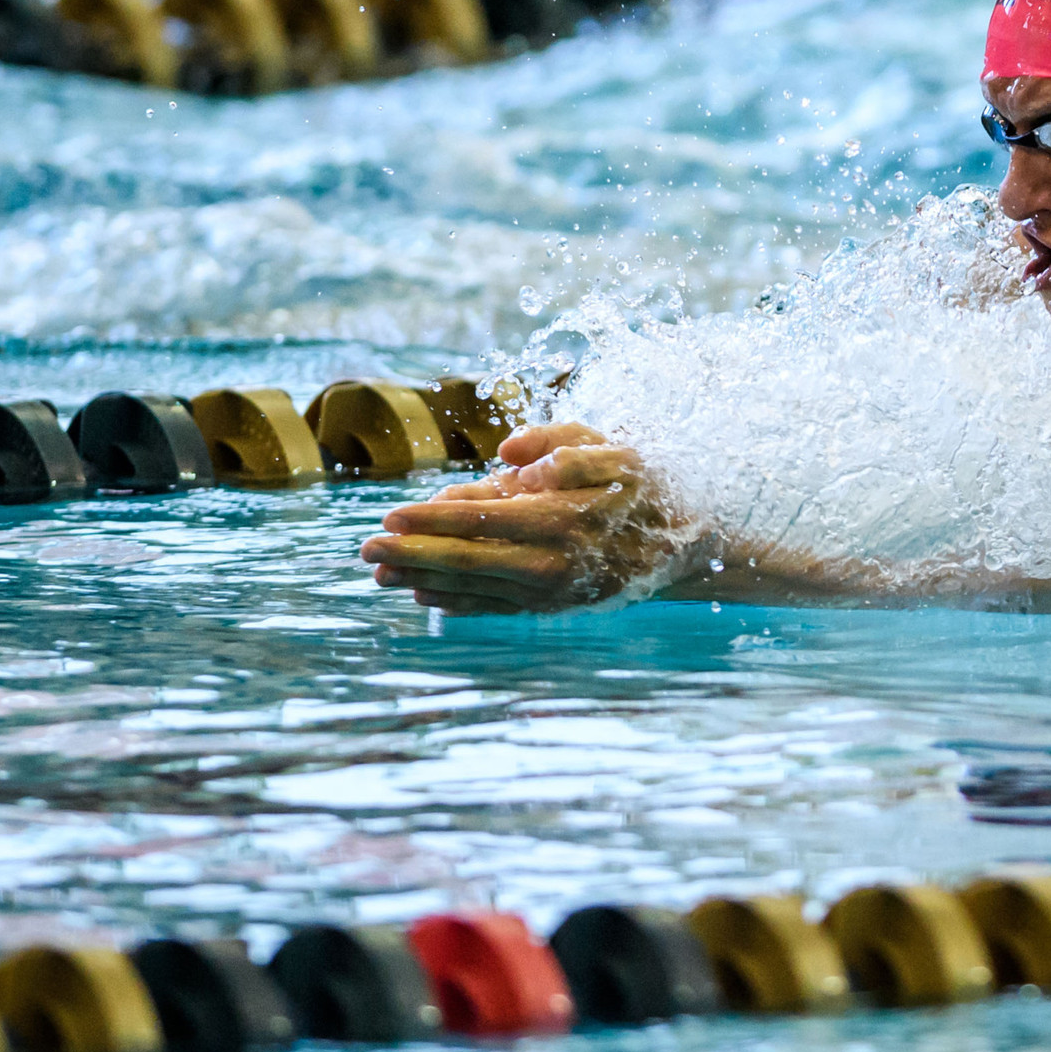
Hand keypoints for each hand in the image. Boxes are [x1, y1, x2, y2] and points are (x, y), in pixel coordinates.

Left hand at [360, 423, 691, 613]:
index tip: (391, 513)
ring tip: (381, 575)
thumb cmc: (639, 482)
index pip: (480, 518)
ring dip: (423, 582)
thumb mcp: (609, 445)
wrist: (686, 539)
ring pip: (476, 588)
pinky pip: (497, 608)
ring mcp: (553, 590)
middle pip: (468, 559)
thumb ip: (557, 443)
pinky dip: (459, 605)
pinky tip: (426, 597)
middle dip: (413, 554)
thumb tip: (505, 455)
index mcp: (562, 517)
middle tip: (365, 549)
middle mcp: (553, 561)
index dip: (432, 517)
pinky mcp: (555, 606)